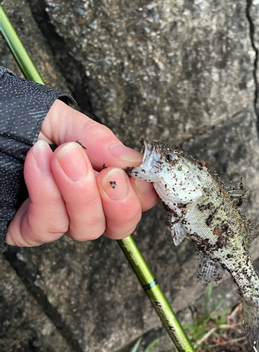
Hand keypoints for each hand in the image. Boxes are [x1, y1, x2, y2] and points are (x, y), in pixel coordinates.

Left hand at [5, 100, 158, 246]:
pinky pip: (49, 226)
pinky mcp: (30, 230)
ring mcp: (60, 220)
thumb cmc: (21, 123)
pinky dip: (47, 194)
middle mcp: (86, 205)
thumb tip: (132, 159)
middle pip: (120, 225)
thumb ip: (98, 140)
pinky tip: (38, 162)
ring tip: (62, 155)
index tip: (140, 174)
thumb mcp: (64, 121)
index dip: (145, 193)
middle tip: (108, 172)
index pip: (139, 199)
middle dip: (118, 200)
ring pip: (87, 228)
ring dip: (78, 191)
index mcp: (103, 180)